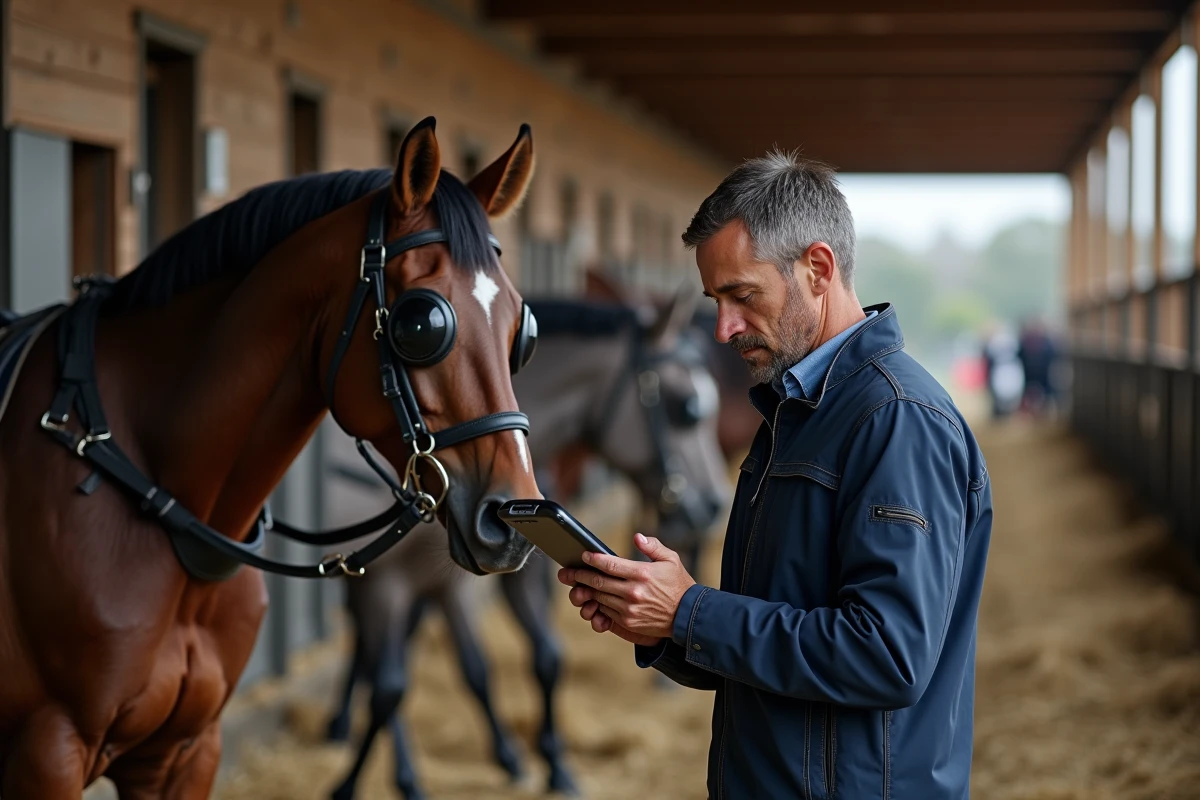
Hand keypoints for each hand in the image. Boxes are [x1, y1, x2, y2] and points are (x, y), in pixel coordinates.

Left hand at [557, 533, 695, 642]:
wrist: (687, 616)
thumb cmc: (679, 585)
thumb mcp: (671, 560)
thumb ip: (653, 546)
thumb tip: (637, 537)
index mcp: (642, 574)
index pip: (609, 564)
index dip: (593, 559)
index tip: (583, 555)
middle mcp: (633, 592)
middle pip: (598, 582)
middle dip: (579, 576)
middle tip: (567, 572)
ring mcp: (629, 609)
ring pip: (599, 598)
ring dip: (585, 591)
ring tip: (576, 585)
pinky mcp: (628, 622)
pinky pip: (605, 612)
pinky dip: (597, 604)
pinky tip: (592, 598)